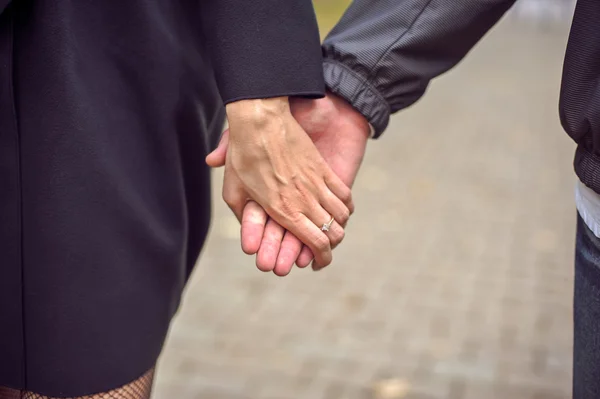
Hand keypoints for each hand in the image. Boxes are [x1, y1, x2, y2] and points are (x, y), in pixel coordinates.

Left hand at [210, 97, 353, 267]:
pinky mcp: (323, 168)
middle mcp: (305, 200)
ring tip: (332, 229)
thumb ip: (241, 215)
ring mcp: (317, 183)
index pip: (316, 243)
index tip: (318, 263)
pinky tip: (341, 209)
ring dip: (340, 226)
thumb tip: (246, 230)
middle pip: (334, 233)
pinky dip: (346, 206)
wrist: (261, 120)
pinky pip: (344, 193)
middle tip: (325, 249)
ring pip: (342, 215)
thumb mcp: (233, 191)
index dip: (322, 258)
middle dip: (332, 246)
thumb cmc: (243, 155)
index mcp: (284, 211)